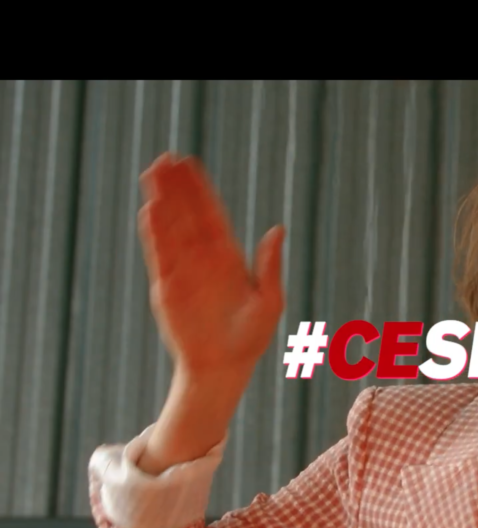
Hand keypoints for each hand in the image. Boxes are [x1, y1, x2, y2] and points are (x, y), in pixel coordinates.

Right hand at [139, 154, 284, 377]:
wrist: (224, 369)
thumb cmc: (250, 339)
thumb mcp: (269, 301)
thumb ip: (269, 265)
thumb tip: (277, 229)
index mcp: (228, 258)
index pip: (212, 215)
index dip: (200, 190)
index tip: (190, 164)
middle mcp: (203, 261)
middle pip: (187, 216)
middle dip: (177, 188)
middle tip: (165, 158)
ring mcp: (183, 273)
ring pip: (170, 230)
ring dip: (162, 204)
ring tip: (152, 175)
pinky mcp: (167, 289)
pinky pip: (160, 257)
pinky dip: (155, 236)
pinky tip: (150, 212)